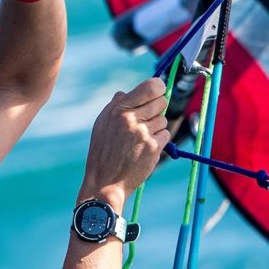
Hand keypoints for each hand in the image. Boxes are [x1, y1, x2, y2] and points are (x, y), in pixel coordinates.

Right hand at [83, 78, 170, 201]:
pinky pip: (166, 134)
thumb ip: (115, 106)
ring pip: (163, 119)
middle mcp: (131, 118)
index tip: (157, 91)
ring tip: (140, 138)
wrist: (105, 181)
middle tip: (148, 119)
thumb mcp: (102, 124)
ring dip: (156, 127)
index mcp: (119, 109)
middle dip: (158, 108)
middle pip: (162, 101)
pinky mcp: (153, 147)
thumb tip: (126, 92)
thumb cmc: (102, 152)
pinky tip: (145, 148)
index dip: (158, 87)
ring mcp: (143, 133)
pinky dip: (159, 140)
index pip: (150, 86)